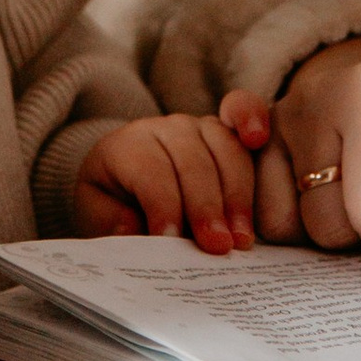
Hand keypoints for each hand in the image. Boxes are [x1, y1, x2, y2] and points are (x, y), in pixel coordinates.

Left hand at [70, 114, 258, 253]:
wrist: (130, 184)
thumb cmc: (118, 203)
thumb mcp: (101, 216)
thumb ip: (112, 222)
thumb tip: (131, 228)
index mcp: (128, 147)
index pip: (150, 173)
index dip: (163, 206)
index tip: (173, 240)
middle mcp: (166, 129)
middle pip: (192, 162)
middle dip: (205, 207)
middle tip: (217, 246)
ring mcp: (200, 126)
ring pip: (224, 150)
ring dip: (237, 196)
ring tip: (241, 239)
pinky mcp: (227, 129)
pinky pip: (244, 113)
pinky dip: (254, 119)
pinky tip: (259, 139)